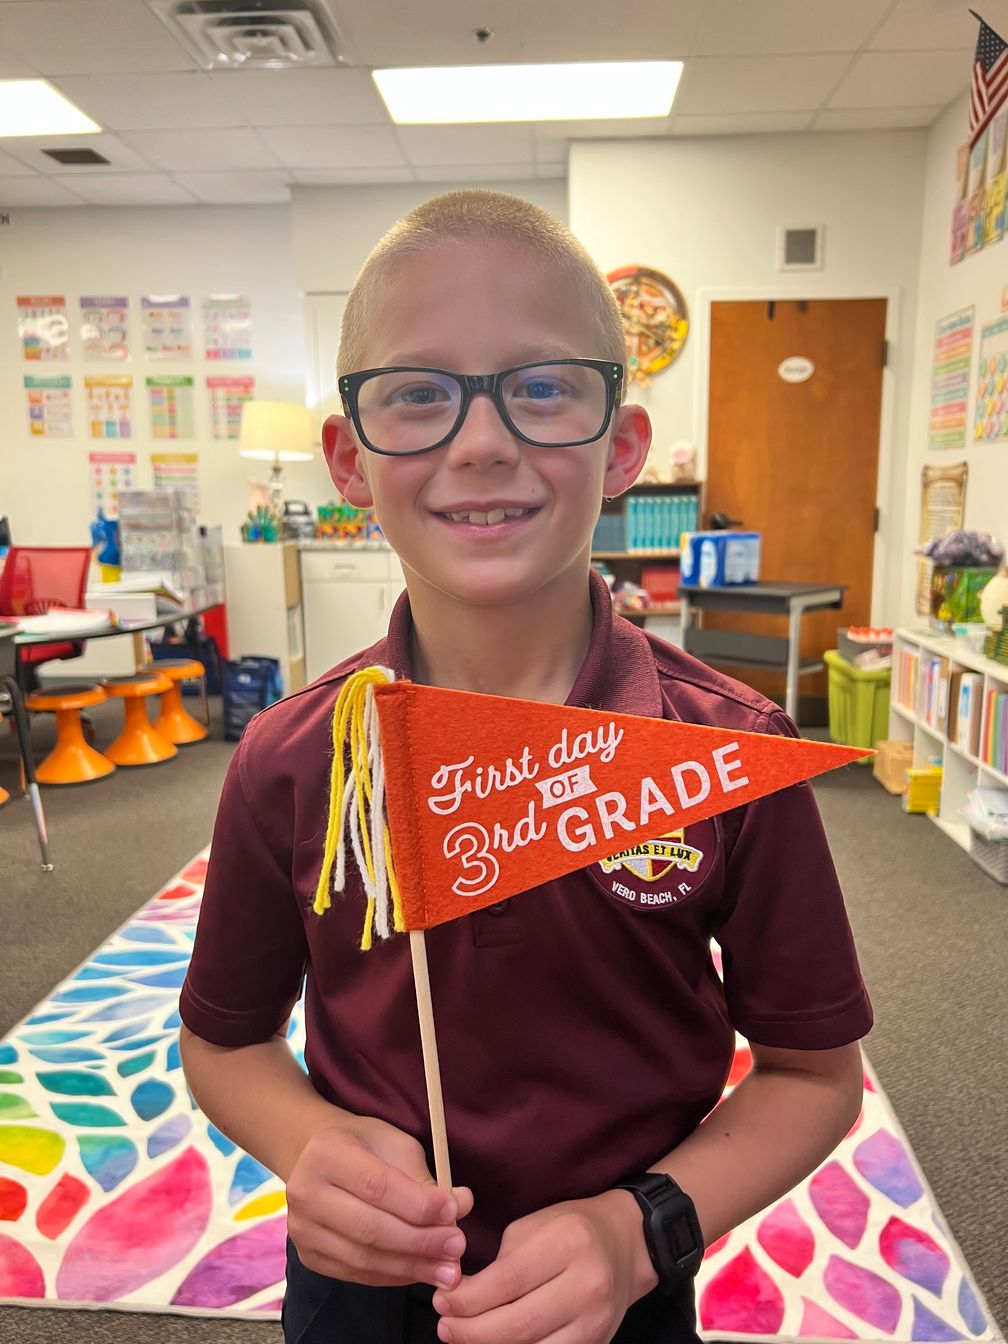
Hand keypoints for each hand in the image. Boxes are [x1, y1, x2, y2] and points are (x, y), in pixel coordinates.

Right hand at [286, 1114, 473, 1289]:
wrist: (320, 1160)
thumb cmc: (366, 1147)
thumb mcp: (396, 1146)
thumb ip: (426, 1178)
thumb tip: (462, 1204)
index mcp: (327, 1152)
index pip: (377, 1186)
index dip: (418, 1204)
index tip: (453, 1212)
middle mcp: (305, 1192)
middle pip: (369, 1228)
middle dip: (420, 1242)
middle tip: (457, 1248)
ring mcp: (302, 1229)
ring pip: (364, 1258)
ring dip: (411, 1267)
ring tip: (447, 1269)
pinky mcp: (309, 1256)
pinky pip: (357, 1274)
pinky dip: (393, 1276)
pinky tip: (420, 1271)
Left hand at [431, 1189, 655, 1343]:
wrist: (625, 1244)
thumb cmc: (570, 1229)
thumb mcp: (532, 1228)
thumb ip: (498, 1264)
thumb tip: (458, 1297)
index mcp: (568, 1243)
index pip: (507, 1281)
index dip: (467, 1299)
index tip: (442, 1300)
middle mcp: (587, 1284)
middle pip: (518, 1325)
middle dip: (471, 1331)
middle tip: (445, 1326)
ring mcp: (596, 1321)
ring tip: (464, 1335)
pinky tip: (497, 1342)